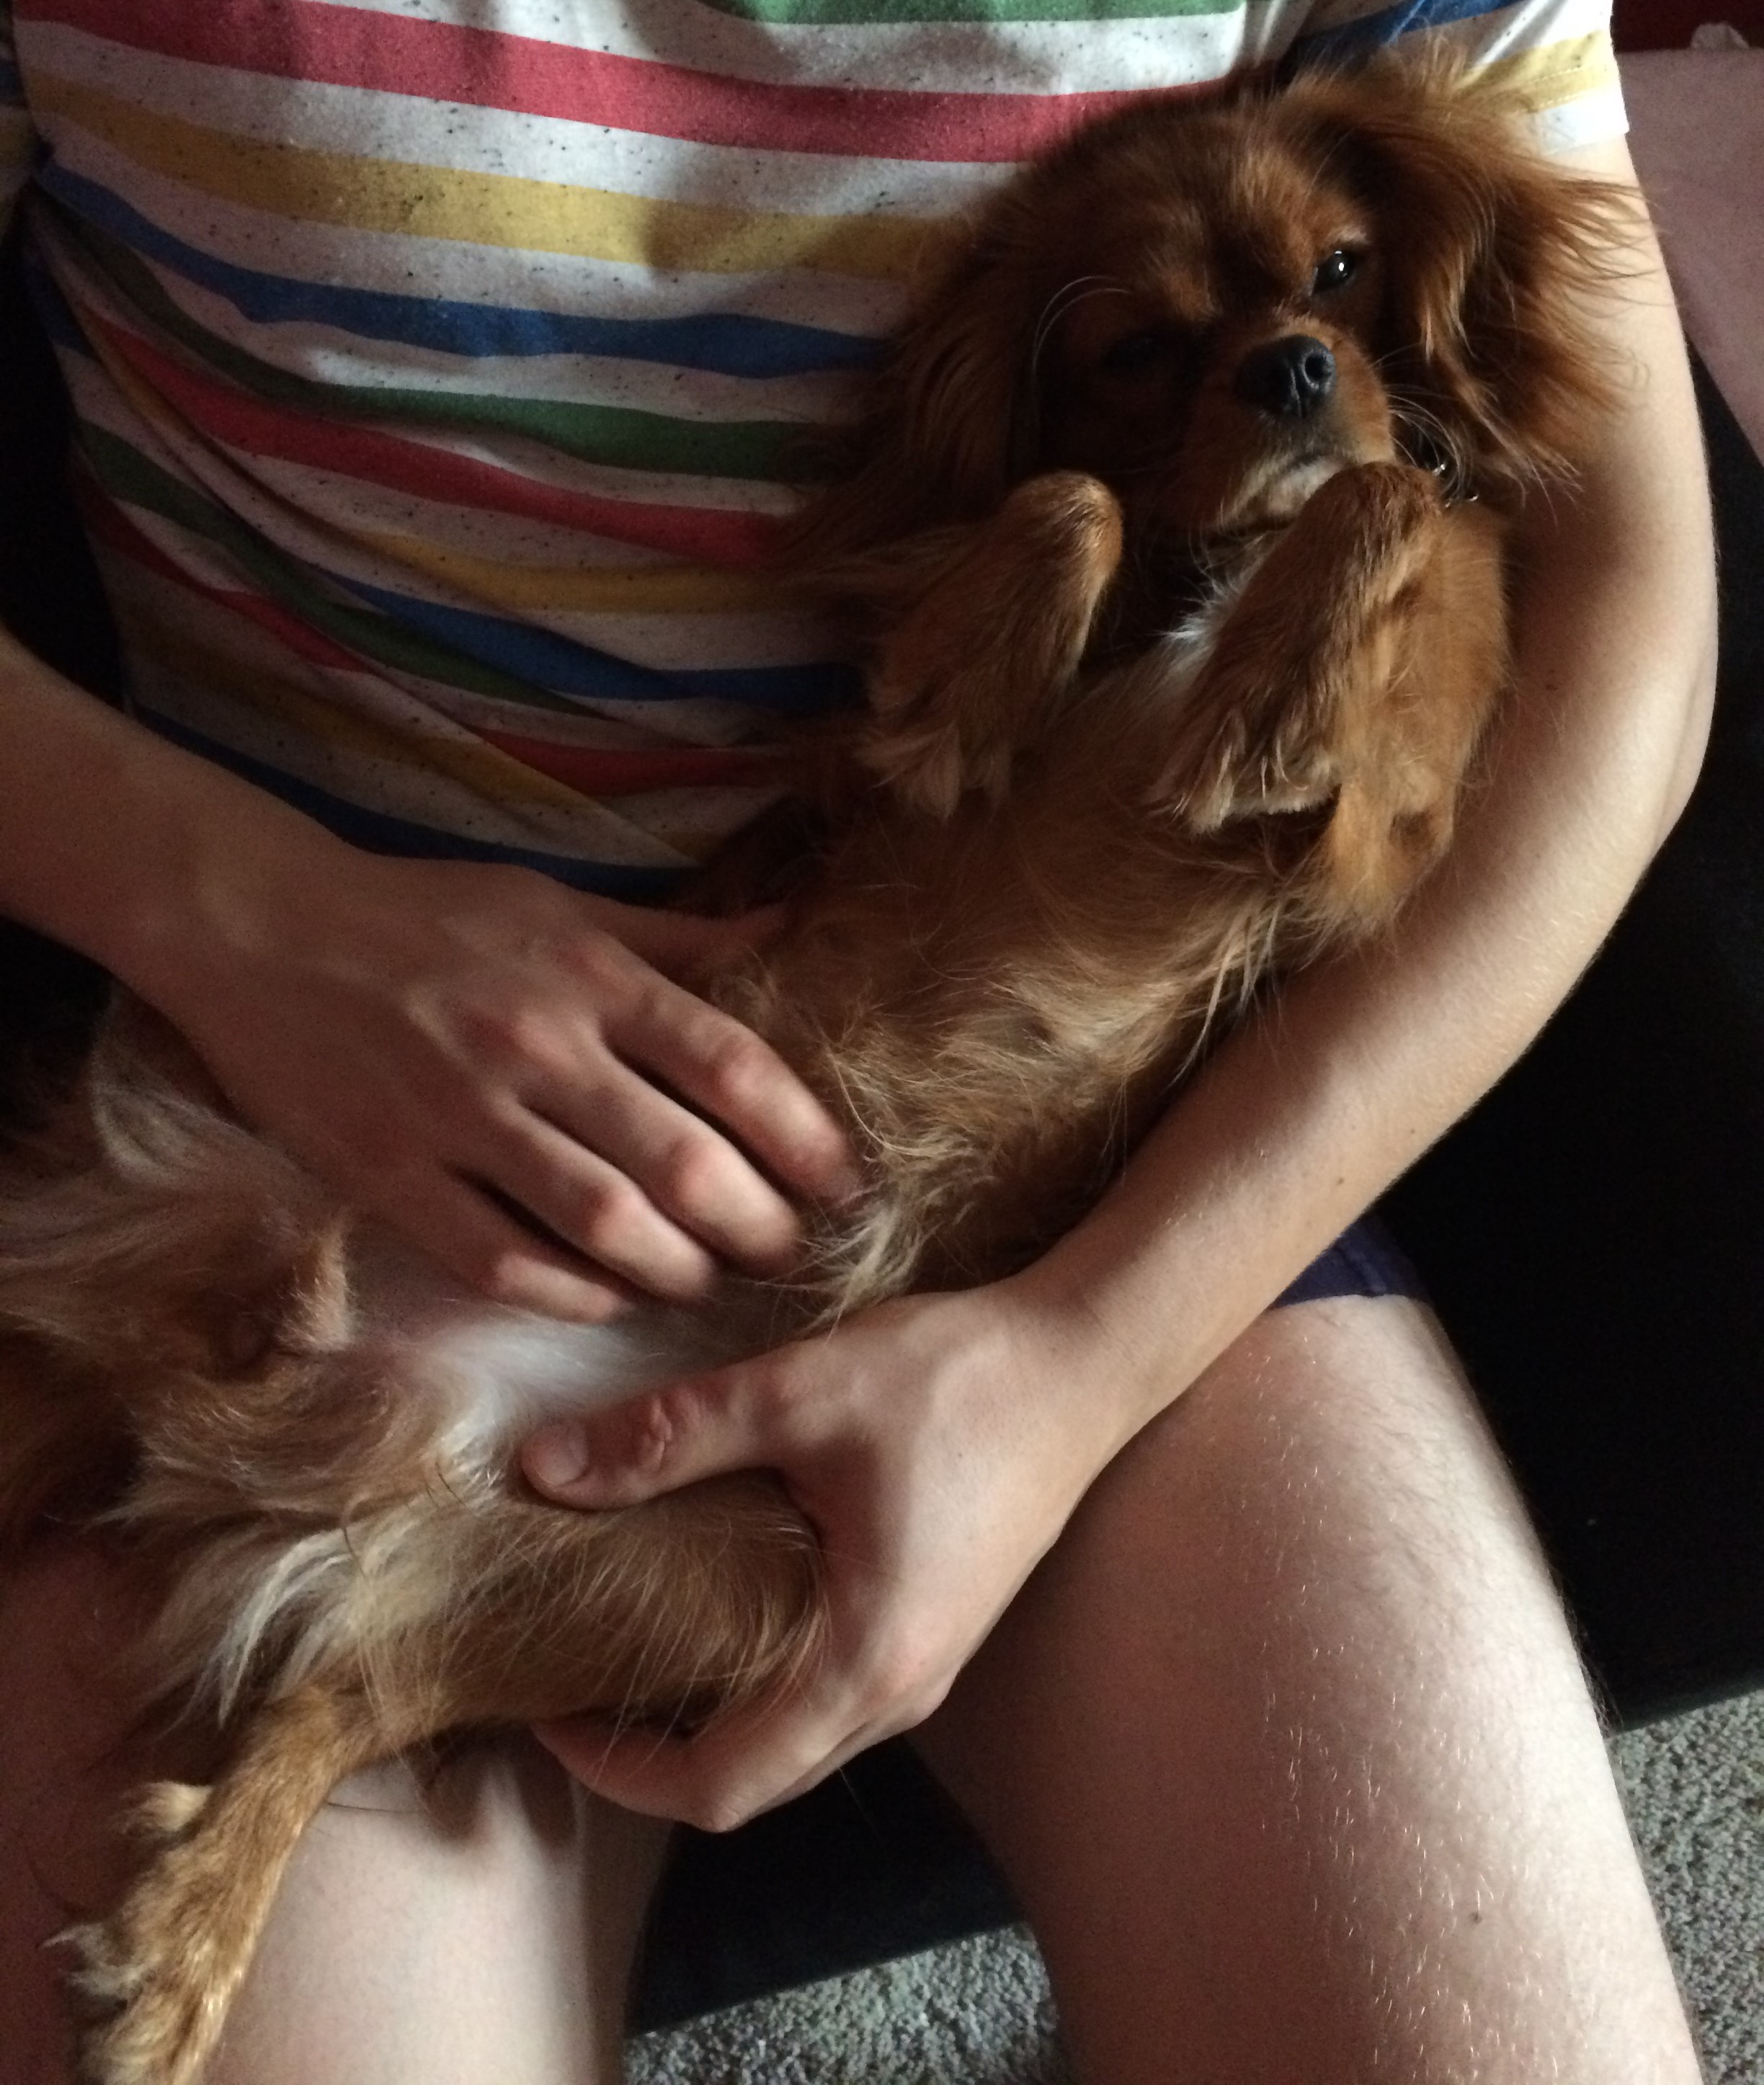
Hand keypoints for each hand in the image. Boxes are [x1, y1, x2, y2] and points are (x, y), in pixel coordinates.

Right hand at [140, 842, 858, 1319]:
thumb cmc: (427, 913)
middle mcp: (536, 1045)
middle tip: (788, 1251)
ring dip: (677, 1269)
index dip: (808, 1138)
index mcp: (589, 975)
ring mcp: (458, 1115)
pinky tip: (612, 1298)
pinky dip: (572, 1294)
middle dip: (759, 1226)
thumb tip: (790, 930)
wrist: (258, 925)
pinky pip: (500, 1261)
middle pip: (686, 1163)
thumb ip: (677, 939)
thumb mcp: (559, 905)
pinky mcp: (389, 1173)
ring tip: (708, 1279)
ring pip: (603, 1224)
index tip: (844, 1183)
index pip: (734, 1067)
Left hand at [519, 1280, 1133, 1828]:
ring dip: (703, 1713)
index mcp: (865, 1659)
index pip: (720, 1787)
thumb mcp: (796, 1393)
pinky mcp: (932, 1624)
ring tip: (625, 1639)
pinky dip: (753, 1675)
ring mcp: (925, 1662)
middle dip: (648, 1750)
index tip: (546, 1714)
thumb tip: (542, 1469)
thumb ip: (667, 1437)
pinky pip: (826, 1691)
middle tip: (567, 1676)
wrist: (1084, 1358)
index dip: (616, 1772)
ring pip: (791, 1740)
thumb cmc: (959, 1378)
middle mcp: (901, 1688)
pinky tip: (711, 1598)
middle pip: (752, 1780)